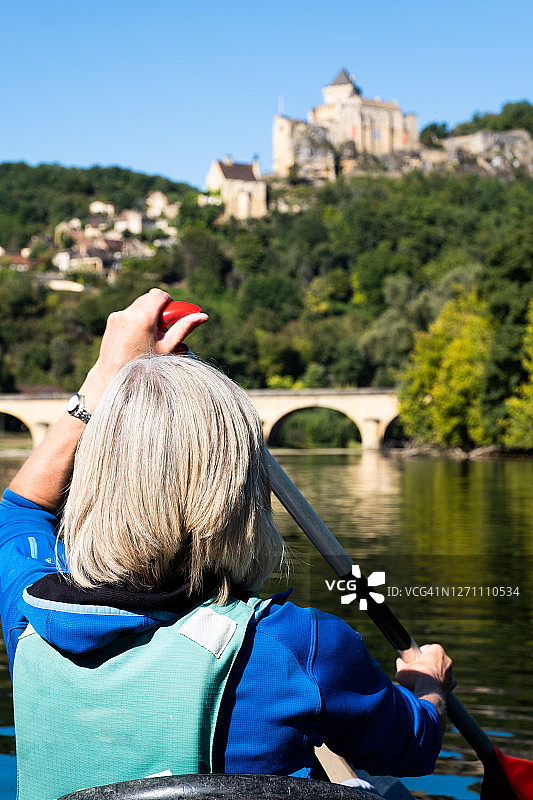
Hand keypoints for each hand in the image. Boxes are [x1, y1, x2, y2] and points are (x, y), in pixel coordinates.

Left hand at [81, 288, 207, 408]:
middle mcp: (128, 312)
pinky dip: (136, 320)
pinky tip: (137, 338)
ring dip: (148, 314)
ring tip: (149, 336)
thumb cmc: (143, 364)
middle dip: (159, 309)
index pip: (160, 295)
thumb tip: (203, 316)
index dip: (169, 303)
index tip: (173, 316)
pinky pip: (129, 313)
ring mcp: (118, 315)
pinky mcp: (112, 320)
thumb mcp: (168, 347)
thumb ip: (185, 328)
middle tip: (163, 329)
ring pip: (139, 305)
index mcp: (143, 317)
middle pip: (149, 298)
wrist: (114, 375)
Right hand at [395, 644, 455, 694]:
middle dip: (426, 664)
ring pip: (441, 671)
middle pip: (433, 659)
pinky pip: (446, 683)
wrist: (427, 695)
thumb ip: (401, 663)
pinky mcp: (451, 685)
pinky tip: (432, 688)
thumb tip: (400, 661)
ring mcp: (450, 672)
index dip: (417, 656)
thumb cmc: (415, 678)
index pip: (425, 649)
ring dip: (434, 674)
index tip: (412, 661)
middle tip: (416, 672)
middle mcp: (446, 659)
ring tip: (423, 681)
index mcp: (436, 649)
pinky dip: (440, 685)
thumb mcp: (402, 668)